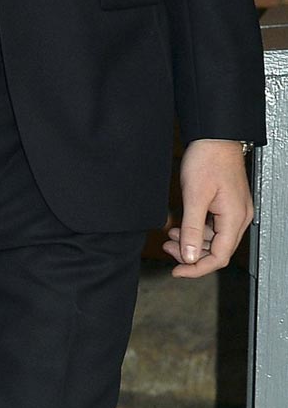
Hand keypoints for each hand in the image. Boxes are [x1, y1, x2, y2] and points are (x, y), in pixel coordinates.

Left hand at [163, 139, 253, 279]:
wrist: (214, 136)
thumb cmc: (207, 160)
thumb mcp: (194, 197)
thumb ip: (192, 230)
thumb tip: (190, 257)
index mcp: (234, 218)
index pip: (219, 257)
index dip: (197, 268)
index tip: (177, 271)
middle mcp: (239, 217)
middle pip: (218, 251)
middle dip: (192, 254)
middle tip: (168, 248)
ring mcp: (235, 211)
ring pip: (215, 239)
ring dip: (192, 242)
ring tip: (170, 236)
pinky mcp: (228, 204)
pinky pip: (214, 226)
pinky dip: (197, 230)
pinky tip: (180, 226)